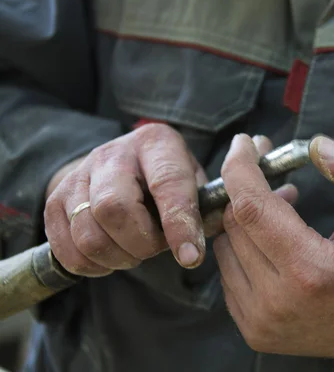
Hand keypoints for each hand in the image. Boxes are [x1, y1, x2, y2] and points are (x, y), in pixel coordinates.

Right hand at [44, 124, 207, 276]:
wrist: (123, 164)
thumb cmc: (168, 179)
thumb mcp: (194, 181)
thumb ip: (203, 209)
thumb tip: (196, 249)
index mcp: (156, 143)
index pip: (167, 184)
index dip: (179, 224)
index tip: (191, 257)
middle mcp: (113, 153)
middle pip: (114, 207)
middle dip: (141, 243)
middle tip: (156, 248)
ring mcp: (79, 175)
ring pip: (88, 234)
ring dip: (117, 258)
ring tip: (135, 252)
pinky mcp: (55, 200)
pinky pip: (66, 249)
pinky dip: (92, 265)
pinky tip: (111, 257)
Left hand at [214, 134, 333, 364]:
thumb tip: (318, 147)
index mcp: (311, 272)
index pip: (251, 209)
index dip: (240, 169)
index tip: (244, 144)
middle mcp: (277, 302)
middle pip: (234, 224)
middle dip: (246, 187)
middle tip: (273, 172)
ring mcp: (261, 321)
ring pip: (224, 248)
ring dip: (245, 219)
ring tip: (281, 209)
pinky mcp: (254, 331)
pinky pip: (228, 274)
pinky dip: (243, 248)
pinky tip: (272, 241)